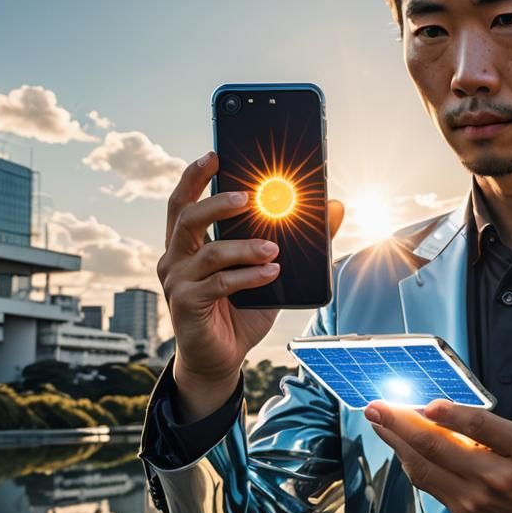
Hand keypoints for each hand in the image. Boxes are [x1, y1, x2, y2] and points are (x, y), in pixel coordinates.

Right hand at [157, 151, 344, 409]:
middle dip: (217, 202)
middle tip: (248, 197)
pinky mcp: (186, 305)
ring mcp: (178, 281)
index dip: (195, 176)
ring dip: (244, 246)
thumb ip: (300, 237)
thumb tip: (335, 206)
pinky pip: (219, 283)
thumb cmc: (242, 309)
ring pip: (208, 251)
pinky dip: (248, 276)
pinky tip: (271, 273)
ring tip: (275, 248)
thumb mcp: (272, 269)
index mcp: (189, 242)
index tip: (215, 154)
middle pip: (187, 216)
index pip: (184, 200)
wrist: (221, 358)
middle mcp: (176, 257)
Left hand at [364, 399, 511, 512]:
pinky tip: (398, 444)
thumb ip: (497, 425)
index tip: (427, 403)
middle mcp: (495, 477)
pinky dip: (409, 460)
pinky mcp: (461, 511)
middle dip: (402, 423)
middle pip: (438, 447)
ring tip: (379, 421)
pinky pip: (427, 483)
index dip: (450, 414)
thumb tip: (449, 413)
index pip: (480, 428)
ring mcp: (474, 499)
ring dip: (396, 442)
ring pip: (424, 467)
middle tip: (379, 407)